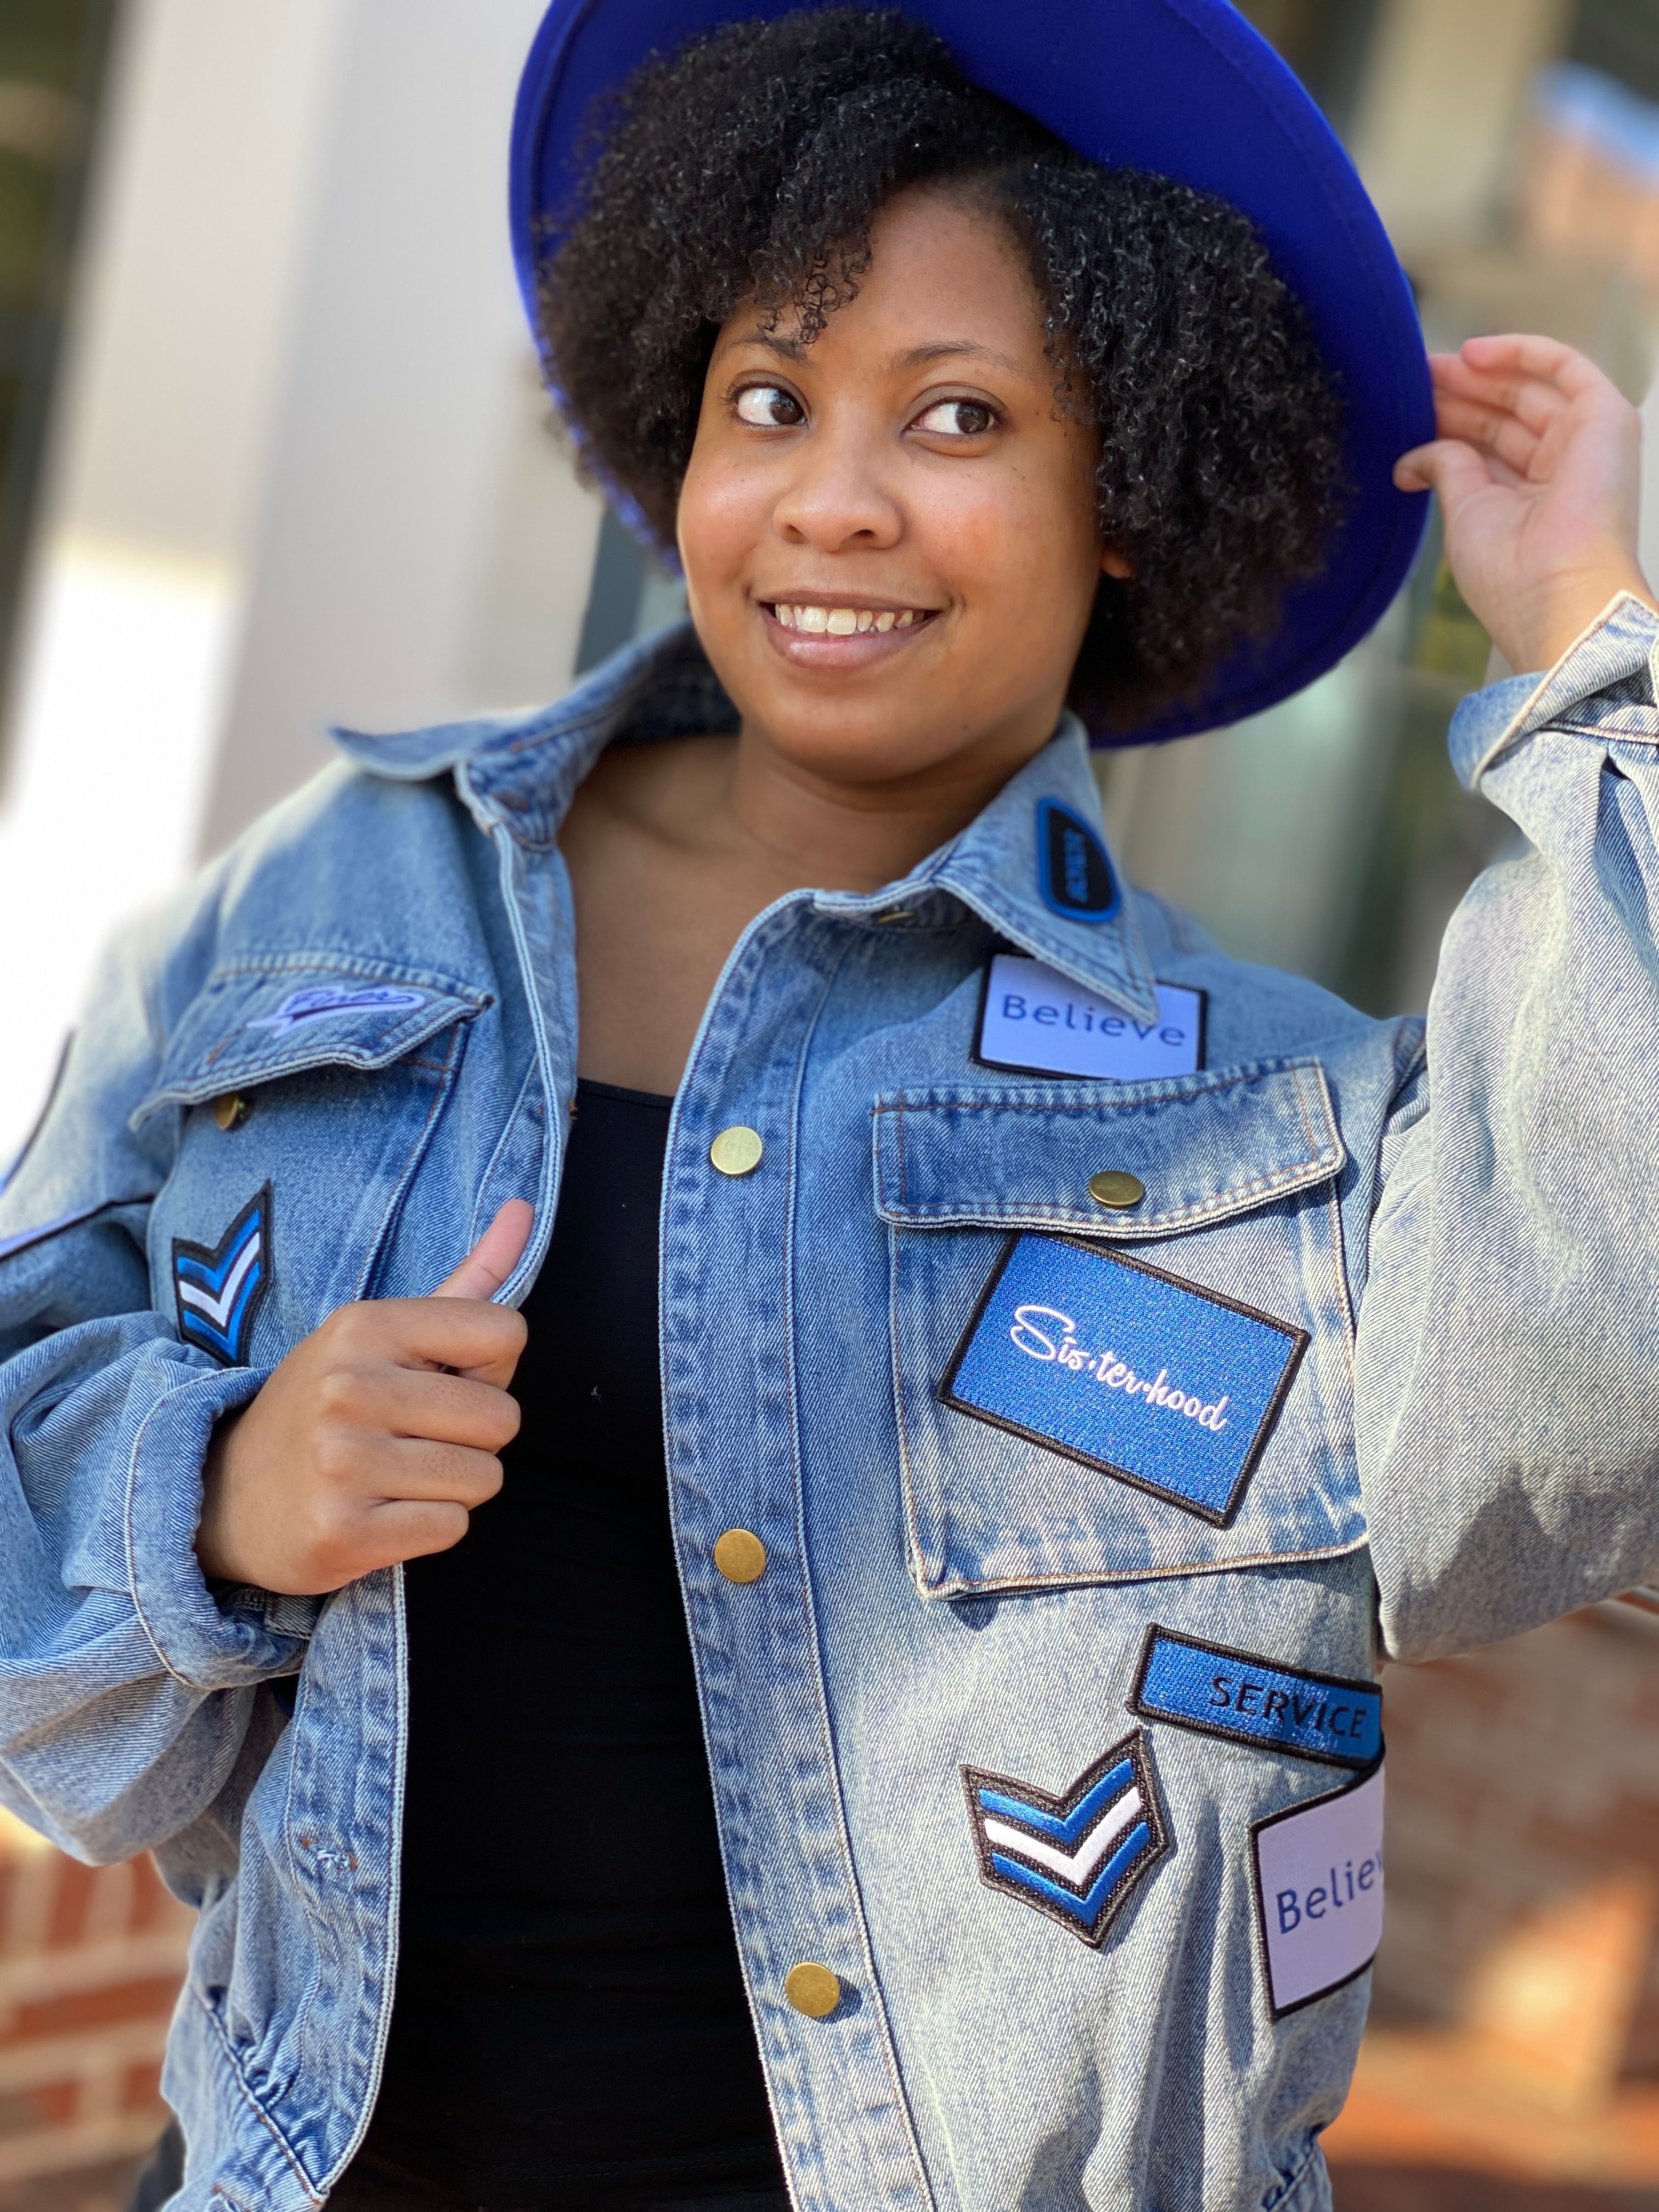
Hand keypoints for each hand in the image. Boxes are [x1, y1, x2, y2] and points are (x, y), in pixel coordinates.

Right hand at [195, 1201, 532, 1595]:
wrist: (224, 1494)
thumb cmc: (331, 1408)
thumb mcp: (382, 1334)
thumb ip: (467, 1279)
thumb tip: (526, 1210)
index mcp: (365, 1326)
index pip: (506, 1333)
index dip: (489, 1368)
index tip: (438, 1381)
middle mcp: (349, 1388)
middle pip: (503, 1418)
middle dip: (474, 1438)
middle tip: (412, 1440)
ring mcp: (341, 1462)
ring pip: (483, 1479)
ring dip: (452, 1487)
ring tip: (393, 1477)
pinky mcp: (341, 1532)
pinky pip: (451, 1528)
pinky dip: (428, 1529)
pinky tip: (379, 1514)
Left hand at [1393, 334, 1657, 674]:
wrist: (1556, 591)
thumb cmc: (1512, 573)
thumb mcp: (1465, 513)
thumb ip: (1447, 470)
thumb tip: (1412, 456)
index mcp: (1534, 502)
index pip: (1489, 448)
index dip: (1450, 424)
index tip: (1409, 411)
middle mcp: (1563, 470)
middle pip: (1506, 417)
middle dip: (1458, 397)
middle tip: (1413, 382)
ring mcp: (1586, 442)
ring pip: (1528, 391)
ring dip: (1477, 376)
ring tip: (1428, 369)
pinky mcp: (1605, 417)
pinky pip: (1564, 367)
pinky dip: (1520, 352)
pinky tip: (1471, 353)